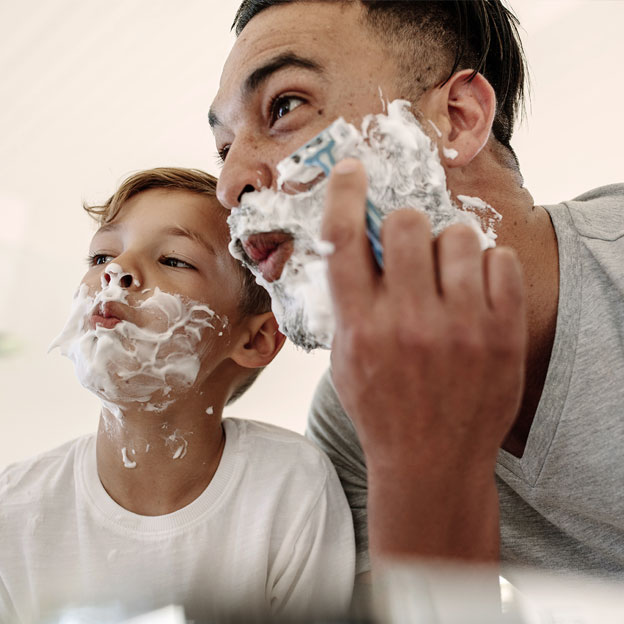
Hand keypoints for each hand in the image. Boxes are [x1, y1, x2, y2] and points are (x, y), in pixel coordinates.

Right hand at [321, 158, 526, 561]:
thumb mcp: (347, 359)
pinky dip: (487, 266)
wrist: (433, 461)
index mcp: (360, 326)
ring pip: (458, 235)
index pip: (344, 238)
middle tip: (411, 247)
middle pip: (407, 223)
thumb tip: (362, 242)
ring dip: (448, 246)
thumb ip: (351, 302)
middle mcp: (408, 320)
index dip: (345, 193)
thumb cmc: (384, 409)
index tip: (351, 171)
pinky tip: (476, 292)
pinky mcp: (503, 333)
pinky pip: (501, 259)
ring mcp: (460, 326)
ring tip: (447, 276)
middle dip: (406, 226)